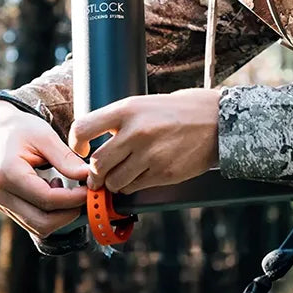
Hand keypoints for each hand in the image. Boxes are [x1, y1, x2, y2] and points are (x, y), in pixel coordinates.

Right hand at [0, 101, 88, 238]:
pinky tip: (55, 189)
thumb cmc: (19, 128)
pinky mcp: (6, 207)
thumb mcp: (44, 136)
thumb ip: (66, 159)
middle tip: (85, 194)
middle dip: (69, 213)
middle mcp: (0, 195)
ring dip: (60, 215)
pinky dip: (50, 213)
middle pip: (43, 223)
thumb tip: (89, 177)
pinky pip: (32, 221)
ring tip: (68, 188)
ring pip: (38, 227)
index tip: (92, 188)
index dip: (75, 198)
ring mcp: (1, 204)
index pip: (48, 200)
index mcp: (8, 174)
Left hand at [68, 88, 219, 193]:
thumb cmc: (177, 112)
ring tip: (119, 177)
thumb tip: (93, 140)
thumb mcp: (143, 105)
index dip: (77, 143)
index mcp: (127, 110)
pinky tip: (138, 177)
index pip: (83, 128)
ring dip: (113, 183)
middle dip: (94, 175)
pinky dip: (131, 186)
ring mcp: (150, 155)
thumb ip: (118, 121)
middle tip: (97, 176)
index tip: (83, 149)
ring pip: (114, 181)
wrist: (215, 121)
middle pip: (97, 164)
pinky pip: (134, 188)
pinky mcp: (163, 173)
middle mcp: (136, 132)